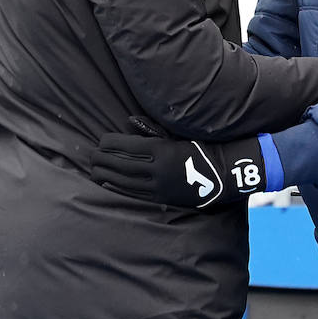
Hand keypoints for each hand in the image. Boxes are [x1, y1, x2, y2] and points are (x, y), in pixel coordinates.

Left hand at [92, 132, 270, 208]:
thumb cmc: (204, 145)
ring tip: (93, 169)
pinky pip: (134, 193)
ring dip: (107, 174)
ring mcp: (159, 186)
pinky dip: (118, 187)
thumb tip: (130, 121)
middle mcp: (157, 169)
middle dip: (104, 160)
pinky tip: (107, 183)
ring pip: (125, 180)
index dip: (111, 144)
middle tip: (90, 156)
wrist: (226, 172)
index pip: (127, 147)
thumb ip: (154, 129)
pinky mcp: (163, 197)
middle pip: (122, 164)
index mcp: (162, 149)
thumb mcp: (181, 132)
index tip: (100, 140)